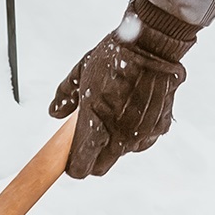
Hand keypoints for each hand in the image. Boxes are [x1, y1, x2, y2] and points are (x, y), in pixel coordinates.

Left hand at [48, 0, 198, 177]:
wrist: (152, 46)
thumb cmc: (115, 57)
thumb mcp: (81, 72)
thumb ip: (65, 97)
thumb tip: (55, 113)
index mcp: (96, 123)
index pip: (81, 166)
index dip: (73, 167)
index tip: (70, 160)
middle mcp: (120, 135)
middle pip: (101, 168)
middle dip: (93, 159)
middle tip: (90, 141)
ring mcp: (142, 133)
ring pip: (123, 153)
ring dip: (116, 143)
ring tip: (115, 116)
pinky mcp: (160, 127)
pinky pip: (143, 141)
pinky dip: (137, 133)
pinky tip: (133, 113)